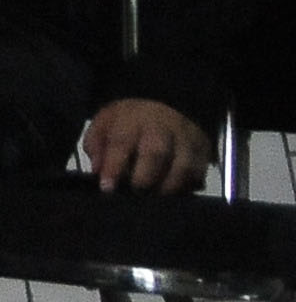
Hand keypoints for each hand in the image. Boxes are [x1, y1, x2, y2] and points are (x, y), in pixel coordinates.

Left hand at [84, 96, 212, 194]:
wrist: (166, 104)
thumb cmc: (130, 120)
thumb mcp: (106, 123)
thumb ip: (97, 146)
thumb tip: (98, 170)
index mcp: (132, 119)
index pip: (121, 142)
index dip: (113, 167)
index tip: (107, 188)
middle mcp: (162, 128)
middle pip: (157, 153)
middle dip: (144, 178)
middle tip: (136, 193)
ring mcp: (186, 139)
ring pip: (184, 166)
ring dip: (169, 187)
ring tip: (156, 197)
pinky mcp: (204, 151)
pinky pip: (199, 174)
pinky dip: (188, 188)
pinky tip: (175, 194)